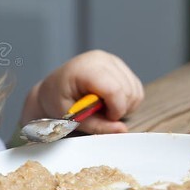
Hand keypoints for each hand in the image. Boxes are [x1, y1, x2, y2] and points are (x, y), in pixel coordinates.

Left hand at [20, 50, 143, 134]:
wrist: (52, 87)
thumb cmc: (56, 101)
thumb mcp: (70, 117)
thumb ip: (96, 125)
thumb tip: (122, 130)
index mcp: (85, 69)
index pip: (114, 90)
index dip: (114, 110)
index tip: (104, 117)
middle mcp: (101, 59)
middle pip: (128, 92)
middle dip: (117, 109)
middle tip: (98, 112)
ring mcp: (111, 60)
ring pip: (135, 91)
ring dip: (123, 106)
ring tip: (101, 107)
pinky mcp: (119, 65)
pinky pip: (136, 89)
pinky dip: (127, 101)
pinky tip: (109, 101)